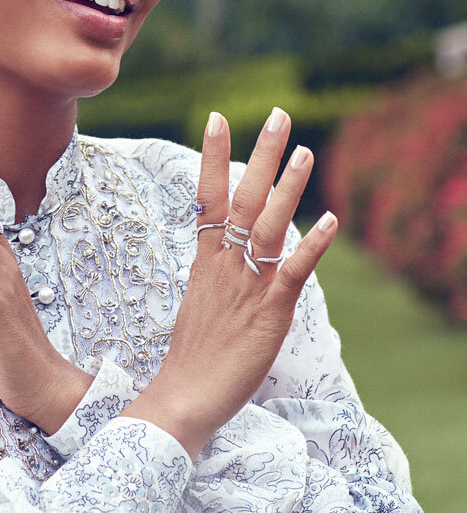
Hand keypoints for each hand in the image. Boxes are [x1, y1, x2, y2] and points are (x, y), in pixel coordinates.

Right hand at [124, 107, 337, 458]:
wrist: (183, 396)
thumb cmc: (191, 356)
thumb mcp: (201, 303)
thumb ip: (216, 273)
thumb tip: (222, 251)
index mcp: (206, 261)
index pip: (207, 196)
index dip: (214, 156)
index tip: (218, 118)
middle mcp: (225, 265)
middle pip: (241, 198)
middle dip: (261, 155)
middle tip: (279, 116)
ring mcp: (246, 286)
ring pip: (267, 225)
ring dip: (287, 187)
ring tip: (306, 151)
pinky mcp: (268, 312)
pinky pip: (291, 271)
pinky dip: (311, 244)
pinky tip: (328, 219)